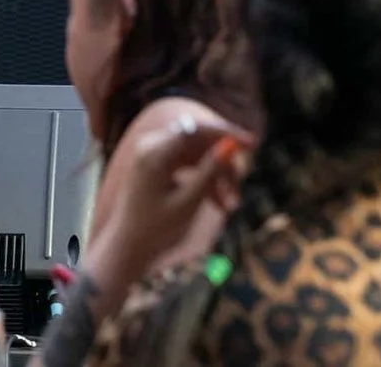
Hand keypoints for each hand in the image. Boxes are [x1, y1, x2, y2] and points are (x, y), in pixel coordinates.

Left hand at [78, 109, 251, 315]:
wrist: (127, 251)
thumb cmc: (153, 230)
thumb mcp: (187, 203)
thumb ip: (209, 172)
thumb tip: (231, 146)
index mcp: (153, 153)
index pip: (197, 129)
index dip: (227, 133)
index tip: (253, 144)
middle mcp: (152, 147)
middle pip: (201, 141)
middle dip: (224, 163)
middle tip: (239, 185)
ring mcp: (156, 155)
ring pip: (201, 155)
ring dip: (218, 176)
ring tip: (231, 205)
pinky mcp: (161, 165)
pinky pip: (193, 165)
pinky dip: (207, 181)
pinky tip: (219, 203)